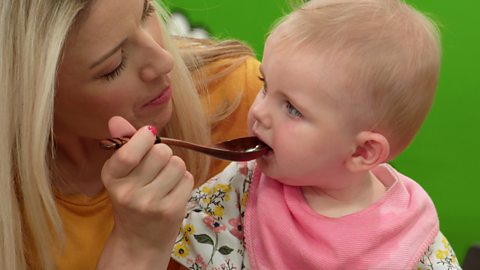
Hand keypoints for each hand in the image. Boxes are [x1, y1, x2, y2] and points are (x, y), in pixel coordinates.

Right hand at [97, 116, 193, 269]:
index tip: (147, 137)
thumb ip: (122, 143)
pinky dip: (184, 182)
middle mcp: (127, 192)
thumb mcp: (121, 173)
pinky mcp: (171, 210)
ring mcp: (150, 203)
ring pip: (178, 164)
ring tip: (164, 182)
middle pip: (161, 151)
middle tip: (155, 170)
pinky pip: (188, 178)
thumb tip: (116, 118)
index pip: (131, 149)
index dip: (145, 137)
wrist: (140, 239)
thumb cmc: (132, 198)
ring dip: (175, 169)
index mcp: (111, 177)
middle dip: (163, 155)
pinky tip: (172, 193)